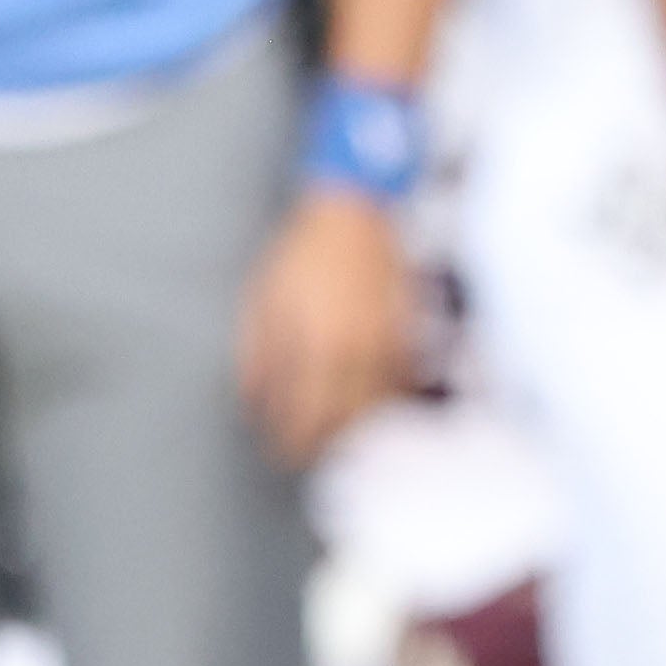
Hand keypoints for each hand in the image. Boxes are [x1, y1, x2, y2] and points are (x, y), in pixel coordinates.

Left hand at [234, 189, 415, 469]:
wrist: (356, 212)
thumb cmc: (303, 254)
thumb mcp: (263, 300)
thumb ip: (257, 358)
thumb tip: (255, 405)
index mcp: (316, 345)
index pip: (306, 418)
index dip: (291, 443)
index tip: (280, 451)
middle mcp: (357, 352)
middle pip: (344, 423)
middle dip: (323, 445)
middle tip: (306, 453)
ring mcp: (389, 344)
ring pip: (377, 409)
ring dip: (355, 428)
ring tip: (335, 436)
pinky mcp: (409, 333)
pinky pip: (401, 385)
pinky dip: (385, 401)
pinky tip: (369, 404)